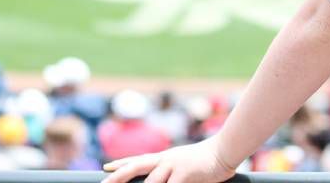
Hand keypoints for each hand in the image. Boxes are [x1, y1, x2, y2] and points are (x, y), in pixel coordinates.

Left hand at [102, 138, 235, 182]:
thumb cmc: (206, 159)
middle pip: (136, 165)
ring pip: (151, 181)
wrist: (224, 150)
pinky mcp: (184, 173)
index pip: (138, 159)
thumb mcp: (183, 163)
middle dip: (118, 175)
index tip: (105, 168)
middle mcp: (166, 159)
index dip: (121, 164)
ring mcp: (174, 165)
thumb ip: (170, 170)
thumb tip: (158, 177)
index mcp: (164, 157)